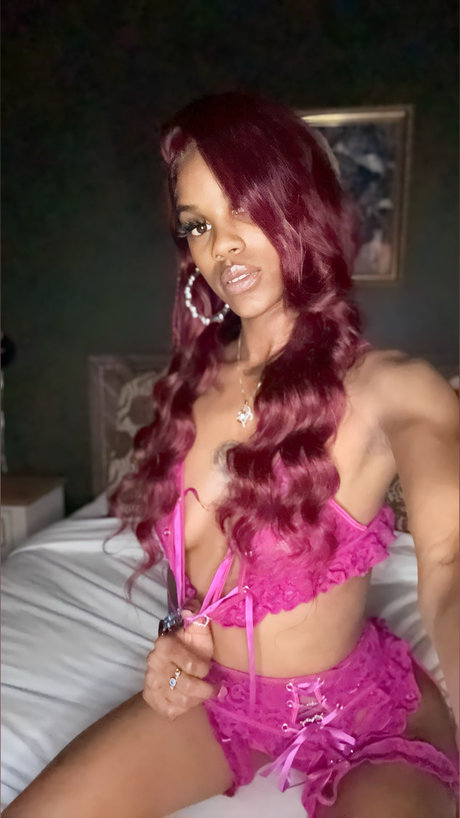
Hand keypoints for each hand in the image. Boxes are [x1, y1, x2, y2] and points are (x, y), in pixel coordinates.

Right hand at [143, 602, 217, 719]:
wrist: (178, 660)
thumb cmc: (193, 645)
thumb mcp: (199, 630)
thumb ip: (197, 618)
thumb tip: (190, 611)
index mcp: (164, 644)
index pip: (186, 662)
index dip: (200, 668)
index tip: (208, 668)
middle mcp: (154, 663)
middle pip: (185, 686)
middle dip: (205, 689)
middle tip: (216, 687)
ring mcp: (151, 682)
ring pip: (180, 701)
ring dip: (198, 699)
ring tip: (206, 693)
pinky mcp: (151, 698)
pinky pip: (171, 711)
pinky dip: (185, 709)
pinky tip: (192, 700)